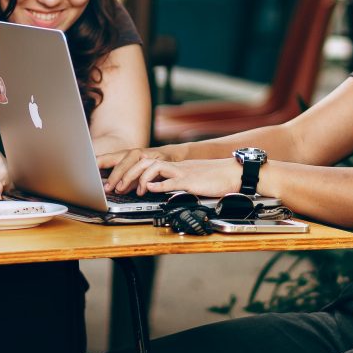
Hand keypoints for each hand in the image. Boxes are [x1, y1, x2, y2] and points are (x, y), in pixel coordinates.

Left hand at [99, 147, 172, 194]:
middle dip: (114, 176)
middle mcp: (137, 153)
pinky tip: (142, 190)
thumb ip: (126, 181)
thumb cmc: (152, 164)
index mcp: (128, 156)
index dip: (99, 163)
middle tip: (107, 188)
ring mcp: (149, 156)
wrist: (175, 155)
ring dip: (128, 178)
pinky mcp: (162, 161)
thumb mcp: (137, 173)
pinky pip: (153, 170)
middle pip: (123, 162)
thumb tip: (115, 190)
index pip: (110, 158)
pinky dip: (145, 180)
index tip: (88, 170)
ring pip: (136, 164)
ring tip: (122, 189)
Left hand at [127, 158, 241, 196]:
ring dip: (139, 179)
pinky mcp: (190, 181)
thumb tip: (158, 188)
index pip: (147, 162)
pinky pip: (170, 181)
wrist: (234, 173)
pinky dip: (157, 185)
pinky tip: (149, 189)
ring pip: (153, 168)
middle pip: (144, 162)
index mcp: (175, 165)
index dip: (131, 171)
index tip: (121, 182)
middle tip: (118, 187)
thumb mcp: (191, 178)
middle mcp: (176, 166)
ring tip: (133, 191)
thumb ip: (174, 181)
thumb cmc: (216, 177)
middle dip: (127, 174)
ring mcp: (182, 172)